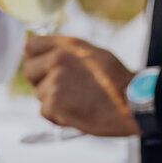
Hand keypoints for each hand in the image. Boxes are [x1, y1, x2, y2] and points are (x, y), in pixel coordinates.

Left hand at [21, 35, 139, 136]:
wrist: (132, 103)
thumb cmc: (117, 82)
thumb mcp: (93, 55)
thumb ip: (68, 53)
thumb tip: (48, 55)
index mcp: (68, 45)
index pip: (31, 46)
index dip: (35, 59)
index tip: (42, 69)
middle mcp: (58, 59)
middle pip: (29, 71)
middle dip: (40, 82)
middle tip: (61, 90)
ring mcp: (55, 80)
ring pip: (40, 94)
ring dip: (54, 102)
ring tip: (79, 102)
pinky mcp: (55, 102)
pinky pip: (46, 112)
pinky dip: (59, 117)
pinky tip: (78, 113)